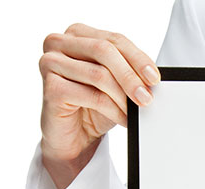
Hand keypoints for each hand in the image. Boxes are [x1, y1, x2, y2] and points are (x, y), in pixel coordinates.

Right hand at [38, 23, 160, 188]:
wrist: (74, 137)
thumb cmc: (93, 106)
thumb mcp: (116, 84)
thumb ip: (129, 72)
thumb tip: (152, 76)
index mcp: (77, 34)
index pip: (114, 39)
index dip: (138, 58)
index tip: (155, 78)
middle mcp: (59, 43)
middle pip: (105, 51)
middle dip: (131, 76)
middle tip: (147, 97)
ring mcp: (50, 63)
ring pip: (99, 75)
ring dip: (123, 97)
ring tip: (136, 112)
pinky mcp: (50, 87)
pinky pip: (92, 96)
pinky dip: (113, 110)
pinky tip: (123, 119)